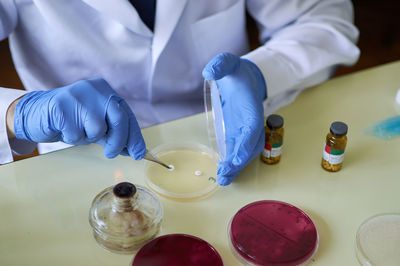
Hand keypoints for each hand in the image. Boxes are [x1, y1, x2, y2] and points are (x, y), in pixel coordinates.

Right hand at [14, 78, 145, 159]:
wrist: (35, 114)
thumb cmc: (70, 120)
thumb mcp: (95, 124)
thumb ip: (114, 134)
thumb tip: (134, 150)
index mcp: (105, 91)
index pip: (127, 114)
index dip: (134, 136)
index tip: (138, 153)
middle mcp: (94, 90)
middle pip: (118, 118)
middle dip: (119, 140)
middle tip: (111, 153)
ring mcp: (77, 96)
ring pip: (97, 128)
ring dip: (88, 138)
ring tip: (77, 131)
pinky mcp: (61, 106)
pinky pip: (76, 134)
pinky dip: (72, 137)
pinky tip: (64, 129)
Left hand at [202, 52, 265, 185]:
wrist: (245, 78)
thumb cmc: (237, 72)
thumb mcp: (229, 63)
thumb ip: (221, 64)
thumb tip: (209, 71)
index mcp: (251, 107)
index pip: (252, 129)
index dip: (245, 144)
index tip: (237, 158)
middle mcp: (251, 122)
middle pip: (250, 146)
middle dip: (239, 162)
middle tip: (225, 175)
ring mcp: (244, 129)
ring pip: (244, 152)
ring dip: (236, 166)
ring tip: (224, 179)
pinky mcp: (237, 133)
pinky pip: (237, 150)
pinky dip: (232, 162)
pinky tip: (224, 172)